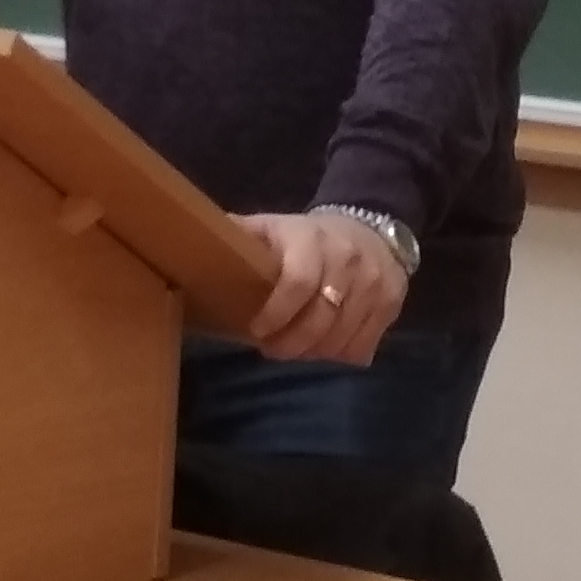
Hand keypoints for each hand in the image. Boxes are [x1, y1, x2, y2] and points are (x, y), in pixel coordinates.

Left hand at [238, 209, 410, 366]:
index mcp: (311, 239)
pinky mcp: (393, 302)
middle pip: (321, 317)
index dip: (276, 314)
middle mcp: (348, 258)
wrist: (371, 226)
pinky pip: (365, 343)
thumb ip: (238, 235)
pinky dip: (342, 353)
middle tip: (272, 350)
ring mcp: (376, 281)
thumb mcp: (271, 227)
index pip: (298, 281)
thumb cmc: (306, 236)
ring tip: (296, 349)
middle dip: (292, 343)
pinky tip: (325, 348)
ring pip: (343, 335)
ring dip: (315, 352)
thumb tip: (188, 239)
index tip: (257, 331)